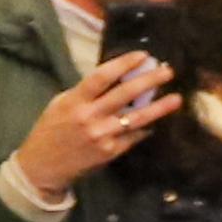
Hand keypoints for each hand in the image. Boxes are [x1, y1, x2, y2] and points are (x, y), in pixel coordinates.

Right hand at [10, 53, 175, 195]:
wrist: (43, 165)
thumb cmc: (51, 129)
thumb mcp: (62, 104)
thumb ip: (86, 92)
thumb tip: (117, 78)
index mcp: (75, 101)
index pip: (102, 76)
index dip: (124, 64)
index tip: (143, 55)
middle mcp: (90, 117)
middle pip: (124, 94)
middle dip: (149, 81)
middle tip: (168, 71)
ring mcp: (102, 135)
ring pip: (136, 118)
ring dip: (159, 108)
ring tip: (177, 99)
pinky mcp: (110, 151)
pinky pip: (134, 136)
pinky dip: (146, 128)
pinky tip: (157, 122)